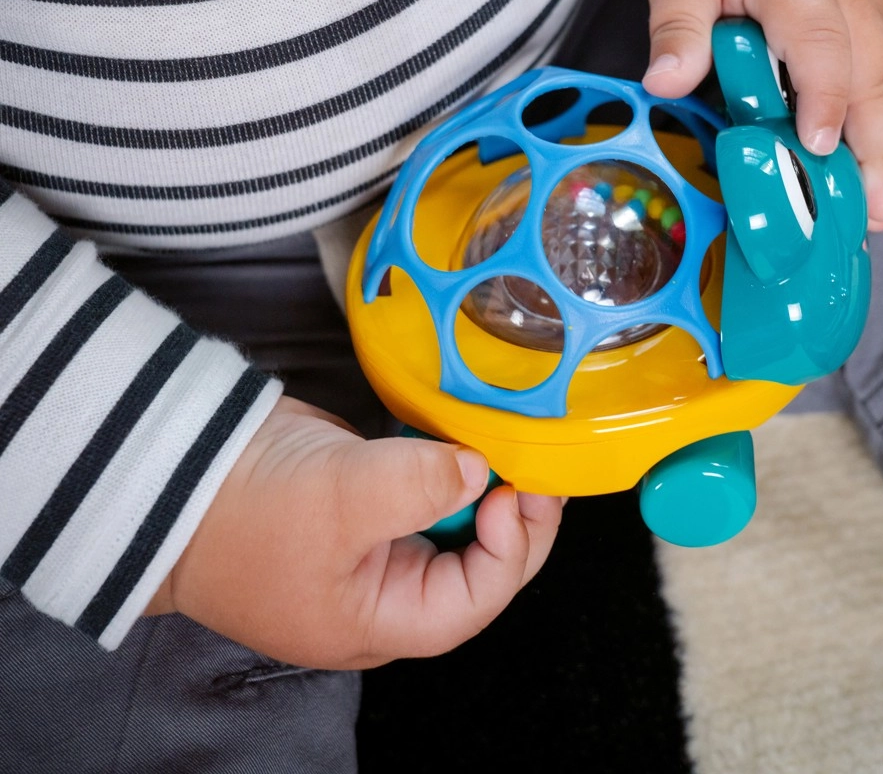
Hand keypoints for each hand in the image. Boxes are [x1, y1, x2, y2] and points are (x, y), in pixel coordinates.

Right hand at [145, 396, 561, 667]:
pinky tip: (468, 437)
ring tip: (511, 448)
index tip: (514, 493)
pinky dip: (451, 464)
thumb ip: (419, 486)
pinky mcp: (368, 496)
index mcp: (379, 619)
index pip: (473, 601)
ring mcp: (377, 540)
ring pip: (456, 522)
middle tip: (534, 469)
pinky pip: (427, 487)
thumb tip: (479, 470)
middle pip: (476, 564)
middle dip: (513, 519)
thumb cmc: (241, 513)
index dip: (509, 551)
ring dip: (486, 487)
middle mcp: (385, 587)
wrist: (174, 470)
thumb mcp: (338, 501)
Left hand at [642, 0, 882, 231]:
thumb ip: (675, 24)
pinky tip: (867, 159)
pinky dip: (881, 115)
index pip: (821, 41)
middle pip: (876, 73)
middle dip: (875, 146)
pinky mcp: (880, 7)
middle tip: (870, 212)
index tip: (819, 148)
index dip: (824, 97)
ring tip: (875, 205)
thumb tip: (662, 83)